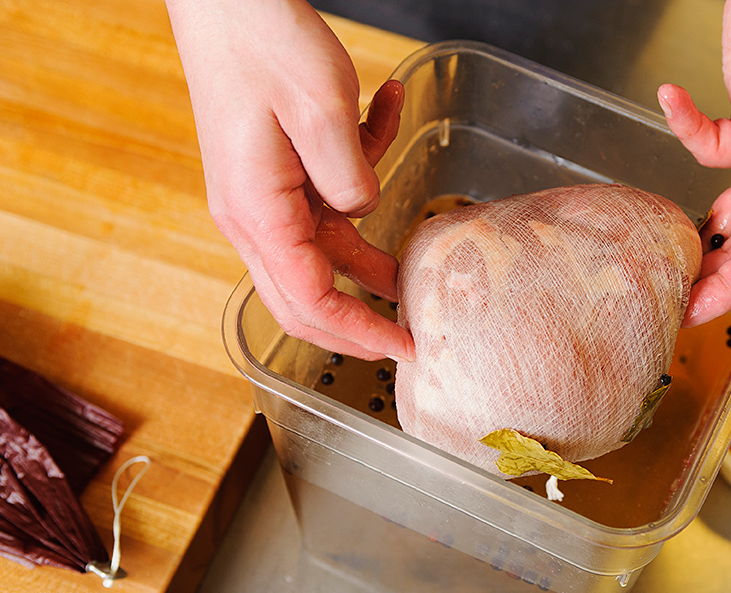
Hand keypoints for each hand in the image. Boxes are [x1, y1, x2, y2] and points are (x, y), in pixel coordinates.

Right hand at [166, 0, 414, 360]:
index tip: (403, 349)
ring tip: (416, 249)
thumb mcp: (322, 111)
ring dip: (370, 246)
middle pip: (307, 297)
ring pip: (324, 249)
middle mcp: (253, 216)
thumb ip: (350, 178)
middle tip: (406, 336)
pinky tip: (385, 112)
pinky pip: (326, 198)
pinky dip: (362, 168)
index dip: (360, 332)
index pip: (310, 301)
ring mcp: (262, 198)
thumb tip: (362, 213)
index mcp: (257, 213)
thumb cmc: (262, 43)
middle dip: (359, 321)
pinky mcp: (275, 176)